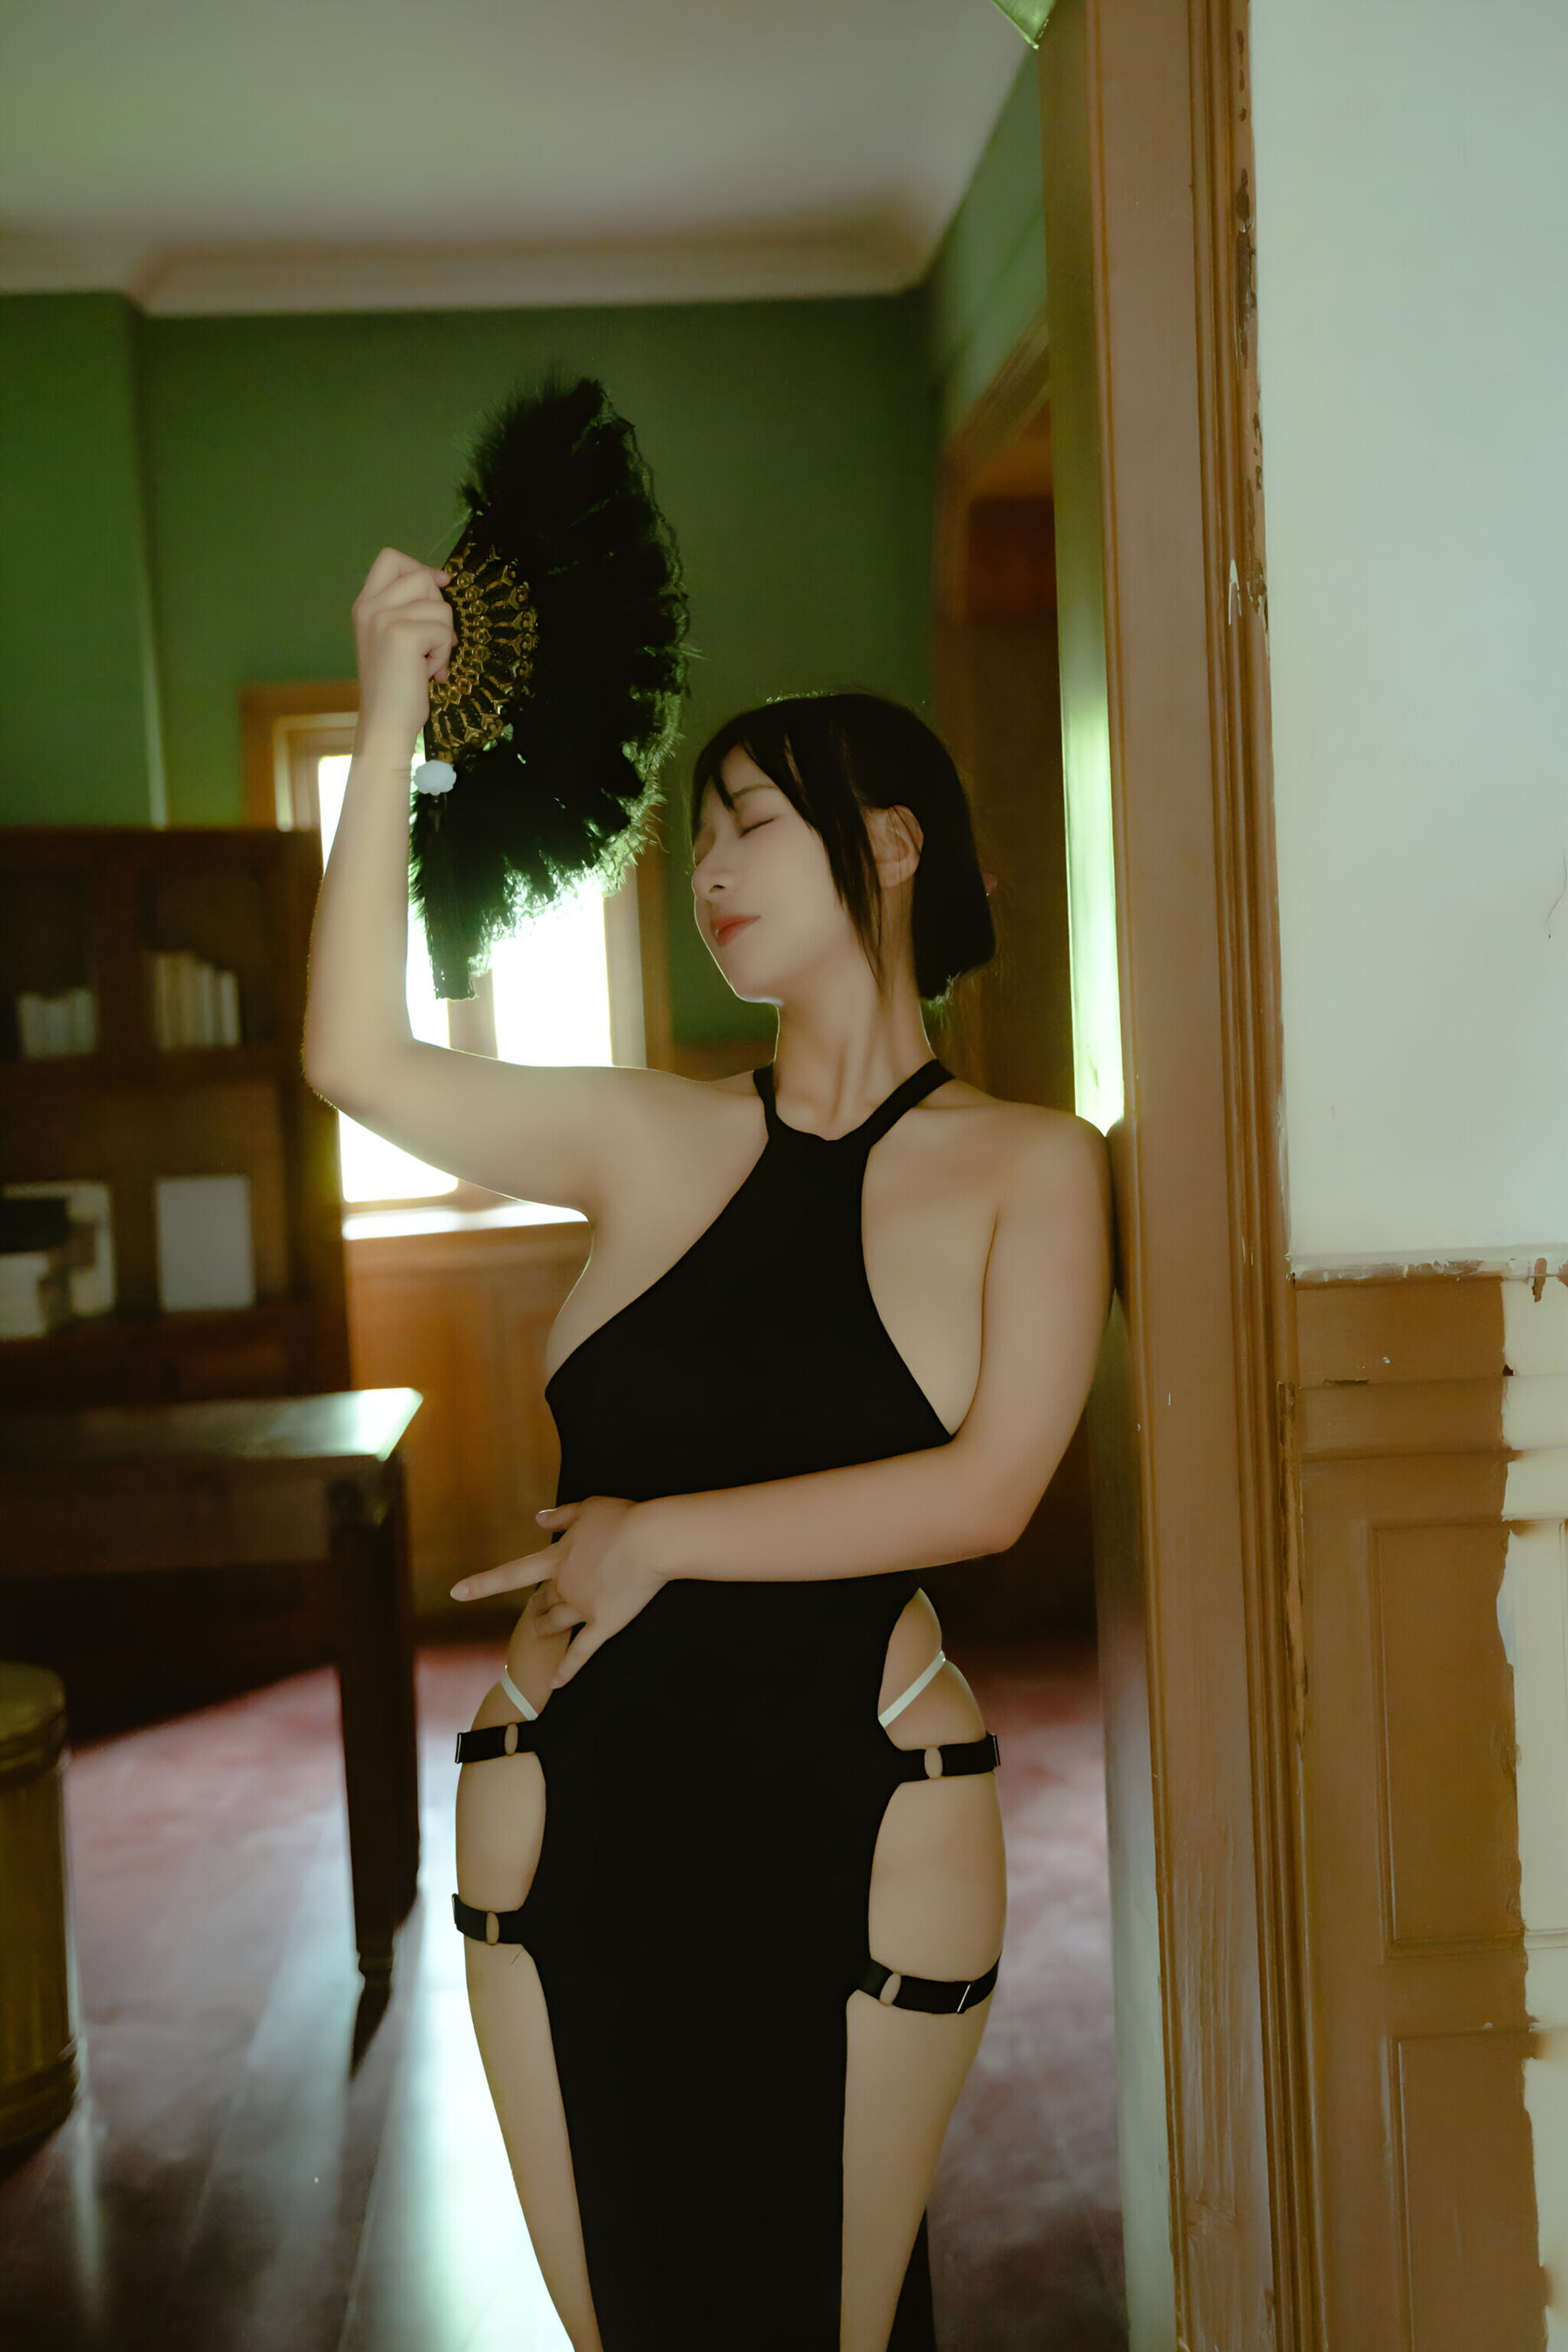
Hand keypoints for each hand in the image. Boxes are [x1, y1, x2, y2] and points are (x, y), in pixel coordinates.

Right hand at [350, 546, 454, 752]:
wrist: (385, 723)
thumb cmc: (395, 686)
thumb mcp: (393, 637)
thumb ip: (407, 608)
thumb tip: (442, 579)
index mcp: (365, 604)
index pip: (391, 558)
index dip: (420, 567)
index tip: (439, 586)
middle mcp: (370, 606)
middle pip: (422, 577)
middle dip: (438, 610)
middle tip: (430, 643)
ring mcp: (384, 618)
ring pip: (440, 606)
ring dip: (444, 638)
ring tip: (427, 662)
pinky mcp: (403, 634)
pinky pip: (444, 631)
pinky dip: (444, 655)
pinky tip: (430, 673)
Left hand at [450, 1497, 663, 1689]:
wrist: (652, 1540)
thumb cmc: (622, 1518)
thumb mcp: (587, 1508)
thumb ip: (560, 1516)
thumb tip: (537, 1520)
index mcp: (556, 1558)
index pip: (511, 1573)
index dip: (482, 1584)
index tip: (456, 1592)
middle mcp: (563, 1586)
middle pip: (539, 1602)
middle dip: (535, 1606)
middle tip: (534, 1610)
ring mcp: (581, 1609)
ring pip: (555, 1625)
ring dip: (547, 1628)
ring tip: (543, 1631)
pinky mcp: (603, 1625)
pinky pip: (581, 1653)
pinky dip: (567, 1669)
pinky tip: (555, 1684)